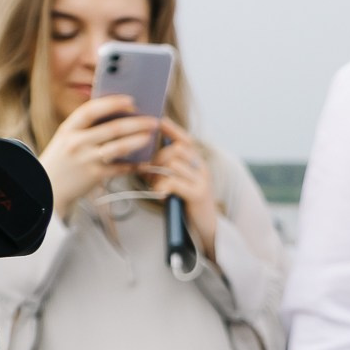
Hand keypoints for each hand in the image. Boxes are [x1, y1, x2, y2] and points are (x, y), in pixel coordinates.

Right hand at [39, 94, 153, 219]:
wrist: (49, 186)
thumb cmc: (65, 157)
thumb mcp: (68, 137)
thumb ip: (87, 126)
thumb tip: (118, 111)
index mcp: (68, 128)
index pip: (90, 110)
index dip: (112, 103)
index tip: (131, 100)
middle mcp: (76, 142)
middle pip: (112, 129)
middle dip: (136, 123)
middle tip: (153, 121)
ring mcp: (86, 159)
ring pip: (119, 147)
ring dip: (139, 141)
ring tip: (151, 136)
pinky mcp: (95, 175)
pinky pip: (121, 168)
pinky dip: (135, 164)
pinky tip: (146, 161)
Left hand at [142, 121, 219, 255]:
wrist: (205, 229)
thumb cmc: (185, 205)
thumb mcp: (178, 183)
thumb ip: (166, 170)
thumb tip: (144, 159)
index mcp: (197, 162)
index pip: (185, 138)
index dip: (171, 129)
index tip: (157, 120)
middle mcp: (202, 167)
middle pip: (175, 149)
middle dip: (156, 158)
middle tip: (146, 171)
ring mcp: (202, 180)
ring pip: (172, 164)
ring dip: (156, 174)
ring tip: (153, 186)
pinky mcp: (199, 194)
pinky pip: (173, 181)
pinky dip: (161, 187)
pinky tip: (159, 195)